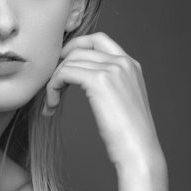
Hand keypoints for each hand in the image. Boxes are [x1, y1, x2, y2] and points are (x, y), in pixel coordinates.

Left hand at [43, 31, 164, 175]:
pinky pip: (64, 73)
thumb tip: (83, 80)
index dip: (75, 47)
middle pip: (79, 49)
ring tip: (51, 103)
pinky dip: (53, 87)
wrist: (138, 150)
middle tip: (52, 87)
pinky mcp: (99, 81)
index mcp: (131, 64)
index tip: (61, 64)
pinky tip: (52, 105)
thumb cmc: (128, 135)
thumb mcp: (121, 102)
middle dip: (60, 66)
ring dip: (54, 81)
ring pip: (69, 61)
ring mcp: (112, 69)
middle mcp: (123, 62)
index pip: (98, 39)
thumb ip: (108, 85)